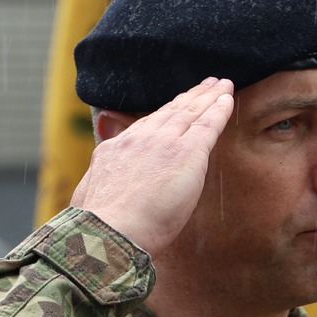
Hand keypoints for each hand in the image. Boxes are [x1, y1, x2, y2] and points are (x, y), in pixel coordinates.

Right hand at [70, 77, 235, 255]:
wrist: (108, 232)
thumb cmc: (99, 227)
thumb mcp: (88, 192)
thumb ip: (98, 175)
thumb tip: (95, 175)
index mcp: (116, 148)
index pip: (146, 125)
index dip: (166, 112)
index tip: (176, 103)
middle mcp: (140, 139)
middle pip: (171, 112)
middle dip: (190, 97)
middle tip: (206, 84)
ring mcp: (164, 143)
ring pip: (191, 112)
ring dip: (208, 96)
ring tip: (222, 85)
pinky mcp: (187, 153)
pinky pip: (207, 124)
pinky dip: (219, 109)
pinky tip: (227, 98)